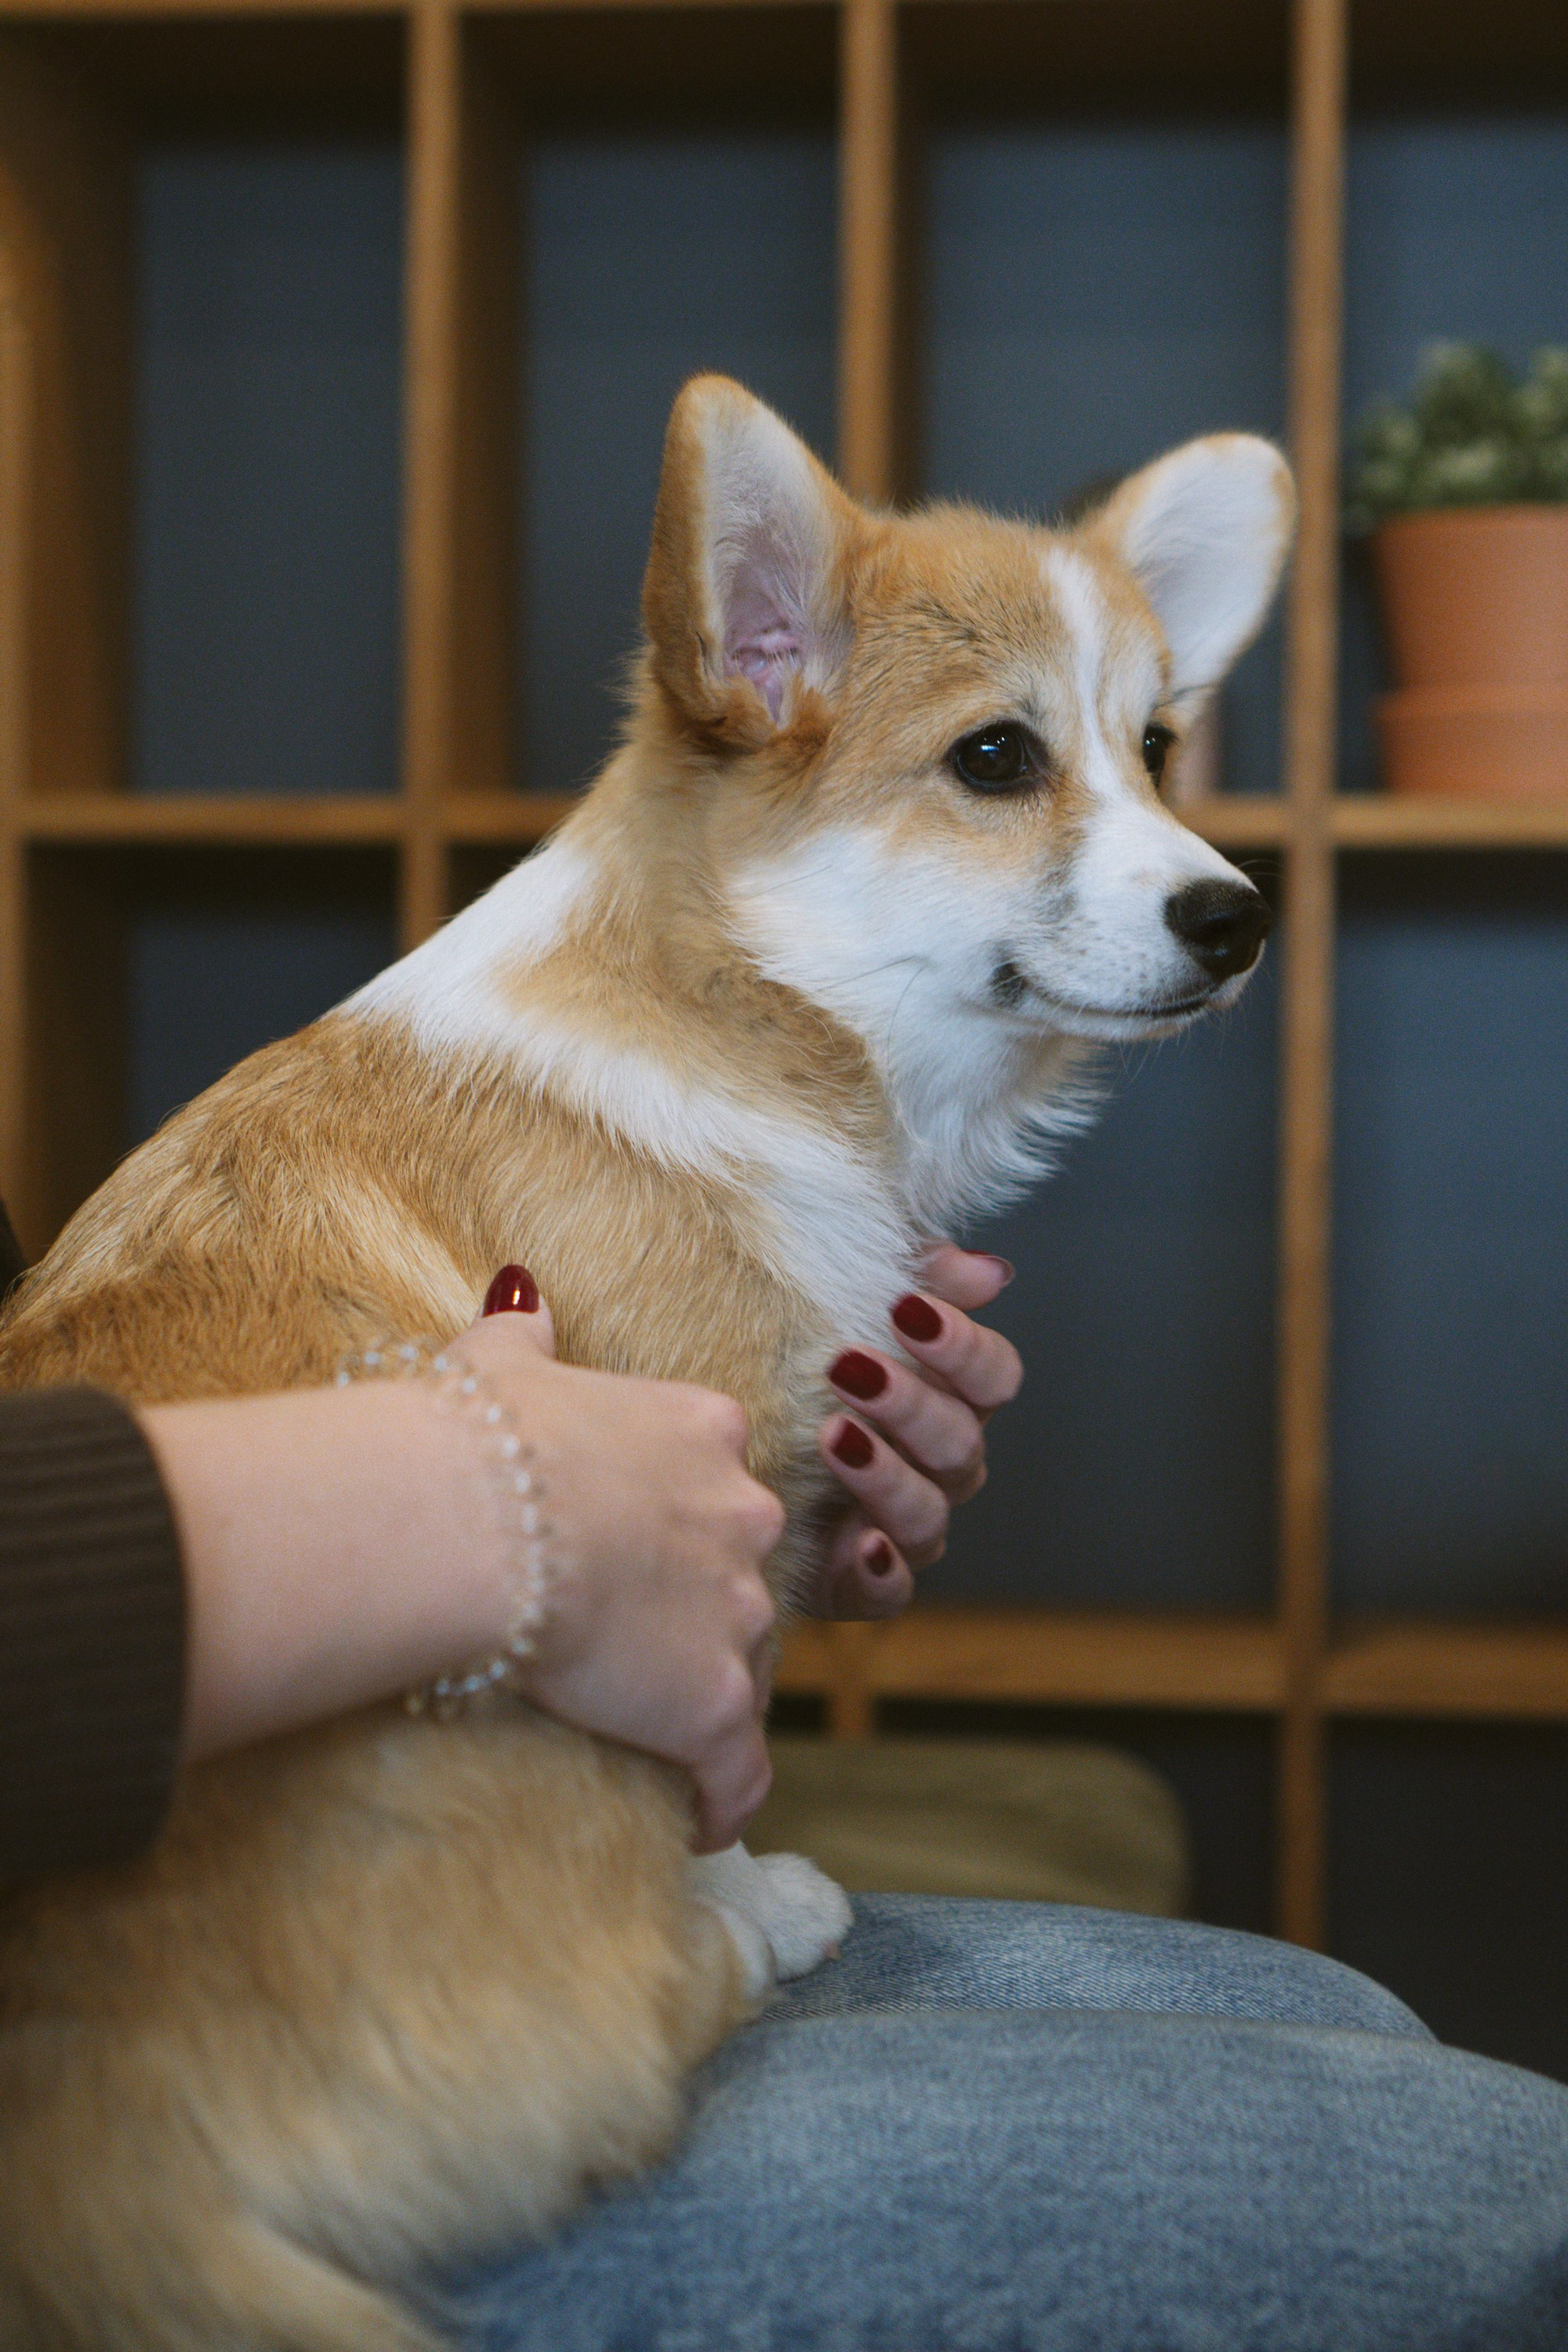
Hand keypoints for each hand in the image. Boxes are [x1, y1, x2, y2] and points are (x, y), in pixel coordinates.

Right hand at [148, 1277, 782, 1854]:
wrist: (475, 1515)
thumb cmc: (479, 1434)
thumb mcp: (503, 1363)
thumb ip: (526, 1333)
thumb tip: (521, 1293)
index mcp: (701, 1432)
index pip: (718, 1486)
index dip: (682, 1529)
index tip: (641, 1562)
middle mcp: (741, 1516)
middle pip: (742, 1575)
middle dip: (702, 1611)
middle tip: (636, 1650)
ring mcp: (735, 1610)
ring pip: (745, 1667)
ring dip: (705, 1701)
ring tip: (656, 1741)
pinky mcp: (712, 1700)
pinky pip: (737, 1772)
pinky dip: (723, 1801)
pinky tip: (697, 1822)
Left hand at [809, 1243, 1021, 1618]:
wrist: (713, 1451)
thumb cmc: (789, 1360)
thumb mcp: (838, 1303)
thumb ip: (917, 1278)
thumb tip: (989, 1271)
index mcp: (948, 1397)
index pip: (993, 1375)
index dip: (962, 1345)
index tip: (904, 1308)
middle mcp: (938, 1466)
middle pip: (959, 1440)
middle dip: (909, 1403)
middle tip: (846, 1366)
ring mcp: (903, 1527)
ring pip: (928, 1513)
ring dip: (887, 1477)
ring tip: (833, 1439)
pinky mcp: (860, 1582)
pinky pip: (892, 1592)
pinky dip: (883, 1572)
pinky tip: (862, 1546)